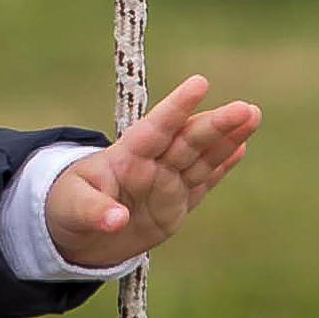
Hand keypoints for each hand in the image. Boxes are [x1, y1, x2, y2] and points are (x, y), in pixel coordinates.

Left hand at [44, 75, 259, 267]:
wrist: (76, 234)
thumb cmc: (66, 209)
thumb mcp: (71, 209)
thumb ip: (93, 211)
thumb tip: (116, 220)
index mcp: (124, 156)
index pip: (155, 128)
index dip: (177, 107)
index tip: (200, 83)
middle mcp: (150, 164)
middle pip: (187, 141)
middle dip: (216, 125)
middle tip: (246, 108)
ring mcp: (166, 182)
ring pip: (201, 157)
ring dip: (227, 138)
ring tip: (252, 116)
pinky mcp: (176, 204)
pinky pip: (203, 182)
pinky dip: (222, 167)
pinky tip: (242, 147)